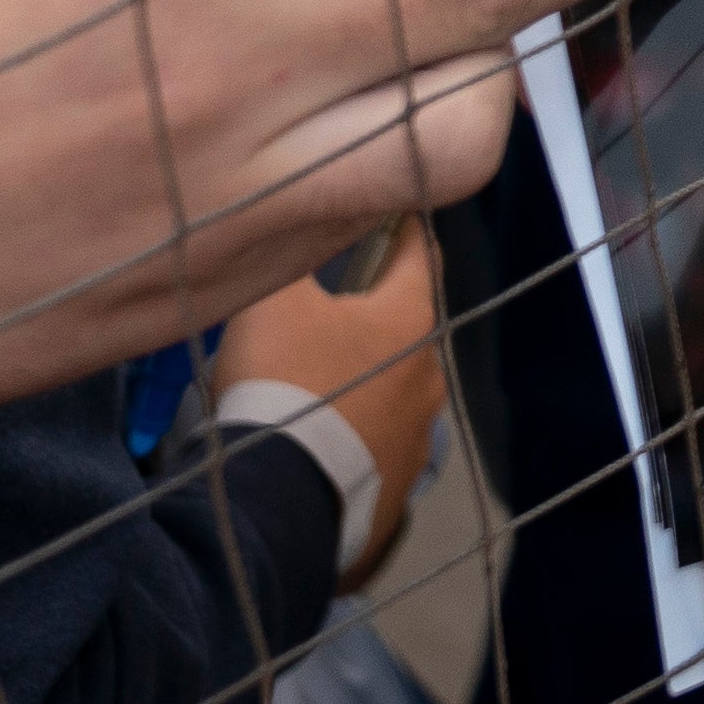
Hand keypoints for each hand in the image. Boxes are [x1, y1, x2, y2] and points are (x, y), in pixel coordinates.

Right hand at [210, 217, 446, 581]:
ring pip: (390, 391)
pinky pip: (373, 446)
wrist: (279, 496)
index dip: (403, 226)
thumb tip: (300, 231)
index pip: (419, 254)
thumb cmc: (283, 379)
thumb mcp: (274, 298)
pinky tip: (316, 438)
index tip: (393, 207)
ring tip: (313, 381)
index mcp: (411, 322)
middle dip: (370, 314)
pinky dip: (349, 435)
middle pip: (402, 328)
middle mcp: (429, 378)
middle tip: (328, 305)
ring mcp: (418, 438)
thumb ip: (294, 257)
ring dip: (360, 381)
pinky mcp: (397, 488)